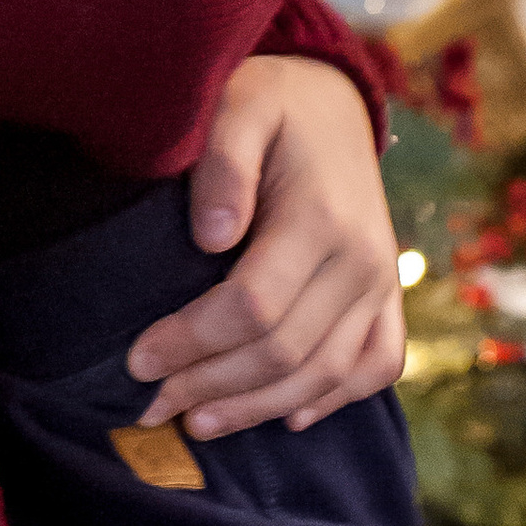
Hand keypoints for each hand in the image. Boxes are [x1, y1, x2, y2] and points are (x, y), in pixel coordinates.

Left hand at [127, 54, 405, 440]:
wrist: (334, 102)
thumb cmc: (271, 104)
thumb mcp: (238, 107)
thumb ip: (221, 163)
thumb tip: (211, 237)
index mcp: (320, 219)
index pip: (252, 307)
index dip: (191, 341)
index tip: (137, 360)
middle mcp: (362, 260)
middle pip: (284, 352)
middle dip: (211, 386)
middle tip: (149, 403)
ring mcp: (382, 283)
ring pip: (326, 373)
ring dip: (259, 408)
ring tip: (196, 423)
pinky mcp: (388, 295)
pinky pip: (376, 365)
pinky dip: (335, 399)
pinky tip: (288, 418)